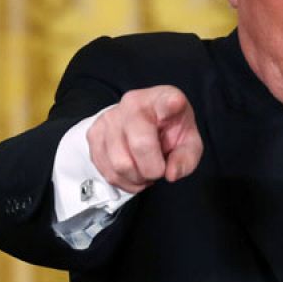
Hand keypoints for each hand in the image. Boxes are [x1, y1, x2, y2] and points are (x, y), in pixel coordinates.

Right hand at [85, 85, 203, 192]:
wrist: (143, 123)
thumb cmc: (168, 131)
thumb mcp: (188, 142)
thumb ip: (186, 158)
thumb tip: (171, 173)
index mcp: (160, 100)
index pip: (165, 101)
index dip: (171, 103)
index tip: (175, 103)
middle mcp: (131, 104)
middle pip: (140, 146)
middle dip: (152, 170)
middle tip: (158, 168)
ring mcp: (108, 119)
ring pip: (120, 165)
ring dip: (136, 178)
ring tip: (144, 169)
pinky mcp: (93, 135)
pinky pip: (108, 171)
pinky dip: (123, 180)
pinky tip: (132, 171)